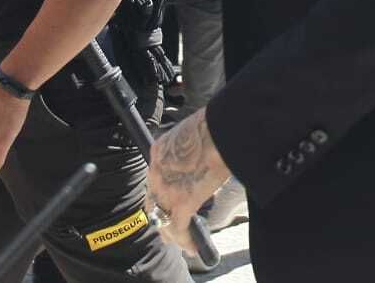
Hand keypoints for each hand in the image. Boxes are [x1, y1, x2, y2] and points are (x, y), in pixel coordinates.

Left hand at [146, 108, 230, 252]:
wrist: (221, 130)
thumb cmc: (214, 126)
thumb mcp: (190, 135)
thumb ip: (186, 151)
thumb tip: (197, 162)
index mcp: (158, 151)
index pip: (155, 179)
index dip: (162, 194)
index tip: (171, 202)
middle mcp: (156, 171)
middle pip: (153, 203)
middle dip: (162, 218)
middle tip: (172, 229)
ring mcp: (166, 189)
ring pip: (163, 220)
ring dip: (173, 234)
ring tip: (183, 244)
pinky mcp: (181, 203)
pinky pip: (179, 228)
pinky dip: (186, 240)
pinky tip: (194, 247)